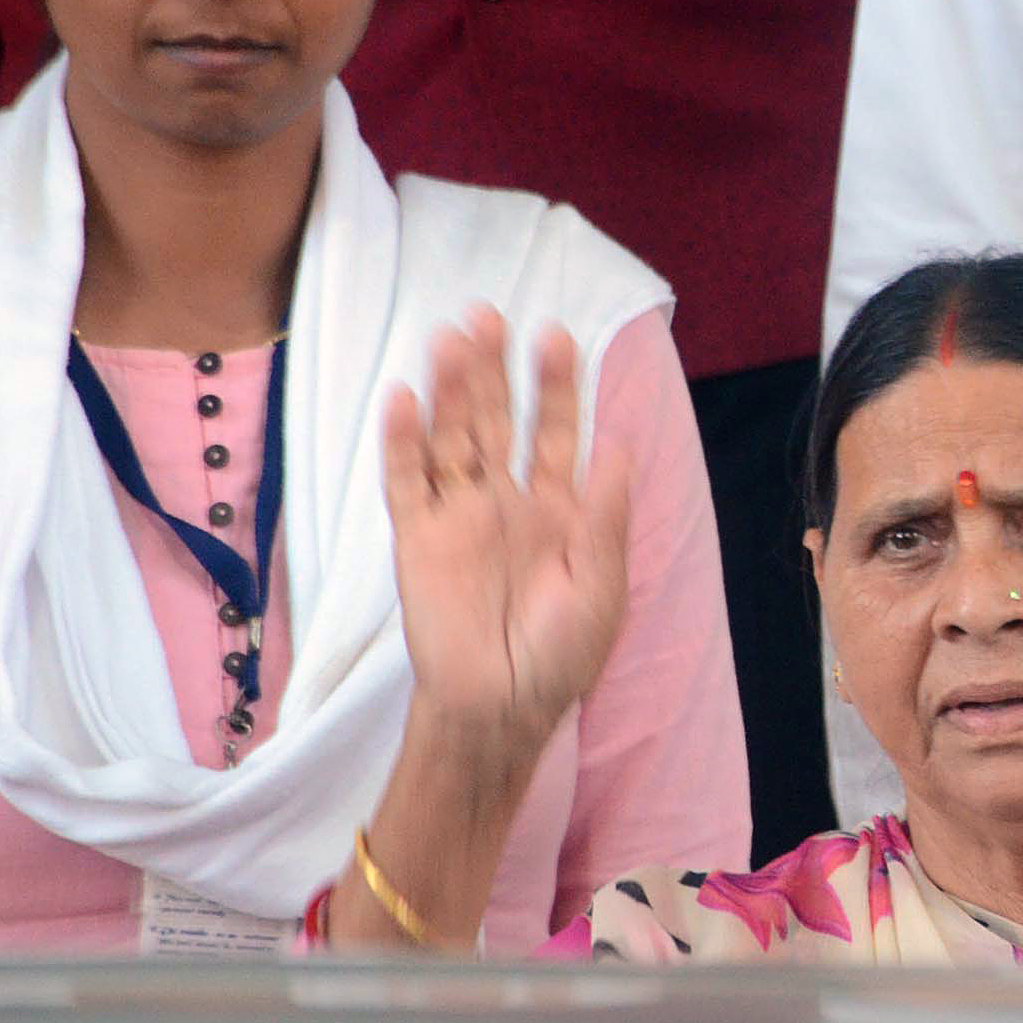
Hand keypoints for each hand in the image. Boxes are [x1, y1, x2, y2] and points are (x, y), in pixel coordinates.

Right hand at [382, 305, 630, 747]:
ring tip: (450, 337)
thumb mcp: (601, 583)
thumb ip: (605, 513)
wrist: (503, 707)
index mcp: (559, 506)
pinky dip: (402, 441)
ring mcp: (460, 515)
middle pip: (499, 420)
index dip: (558, 385)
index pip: (558, 430)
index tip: (557, 334)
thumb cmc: (562, 651)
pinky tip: (403, 397)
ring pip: (452, 438)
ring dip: (450, 390)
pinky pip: (407, 483)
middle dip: (496, 369)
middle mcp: (507, 498)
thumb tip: (621, 442)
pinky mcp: (418, 540)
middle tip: (489, 314)